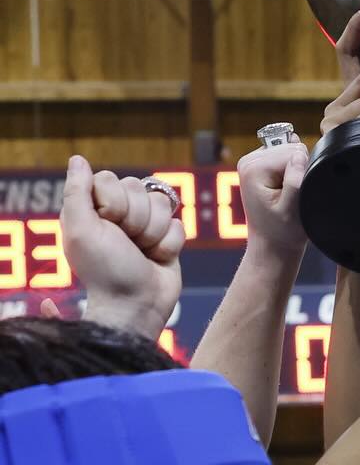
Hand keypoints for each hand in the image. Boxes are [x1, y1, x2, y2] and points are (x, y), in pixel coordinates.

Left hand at [62, 155, 183, 339]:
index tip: (107, 225)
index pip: (110, 178)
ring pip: (161, 205)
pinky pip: (178, 225)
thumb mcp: (80, 230)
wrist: (137, 305)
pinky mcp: (167, 240)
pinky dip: (169, 245)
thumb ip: (76, 191)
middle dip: (135, 219)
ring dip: (153, 233)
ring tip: (141, 253)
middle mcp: (117, 215)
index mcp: (92, 209)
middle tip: (126, 243)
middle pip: (138, 187)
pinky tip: (156, 259)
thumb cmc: (105, 271)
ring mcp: (144, 226)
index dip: (113, 201)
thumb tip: (78, 159)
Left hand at [235, 141, 308, 263]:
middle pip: (291, 147)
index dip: (302, 173)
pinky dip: (291, 171)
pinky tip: (286, 189)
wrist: (272, 246)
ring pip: (290, 150)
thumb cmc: (282, 233)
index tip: (294, 196)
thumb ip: (295, 180)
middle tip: (291, 197)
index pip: (293, 152)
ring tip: (288, 195)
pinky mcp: (260, 165)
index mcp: (254, 168)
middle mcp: (249, 160)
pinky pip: (287, 156)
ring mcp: (253, 161)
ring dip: (295, 172)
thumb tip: (300, 154)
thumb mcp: (292, 209)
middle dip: (298, 171)